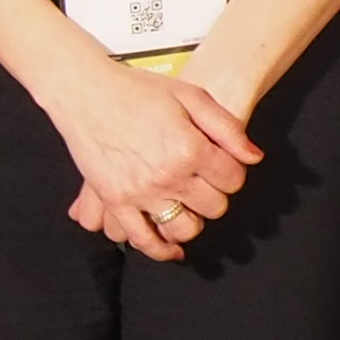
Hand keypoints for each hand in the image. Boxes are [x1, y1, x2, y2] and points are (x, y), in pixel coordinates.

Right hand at [46, 57, 260, 259]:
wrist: (86, 91)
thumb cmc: (136, 89)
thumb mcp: (190, 96)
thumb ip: (227, 128)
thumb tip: (253, 157)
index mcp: (190, 148)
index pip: (233, 179)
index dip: (232, 172)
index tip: (221, 165)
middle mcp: (168, 175)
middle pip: (214, 206)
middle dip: (214, 194)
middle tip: (202, 180)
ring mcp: (141, 192)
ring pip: (185, 228)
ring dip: (192, 220)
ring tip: (186, 205)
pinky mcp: (116, 201)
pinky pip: (144, 238)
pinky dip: (161, 249)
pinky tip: (171, 248)